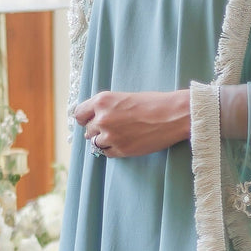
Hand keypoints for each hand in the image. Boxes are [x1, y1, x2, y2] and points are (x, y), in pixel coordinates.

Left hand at [73, 89, 189, 157]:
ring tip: (120, 135)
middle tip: (112, 128)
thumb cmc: (152, 103)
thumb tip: (93, 120)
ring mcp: (110, 136)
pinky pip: (107, 153)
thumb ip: (106, 107)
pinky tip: (124, 142)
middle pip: (88, 131)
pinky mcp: (121, 150)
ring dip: (105, 141)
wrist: (172, 116)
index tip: (89, 121)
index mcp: (102, 101)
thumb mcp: (123, 98)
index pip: (79, 114)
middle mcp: (102, 119)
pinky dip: (112, 149)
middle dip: (97, 130)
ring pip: (96, 143)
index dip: (84, 119)